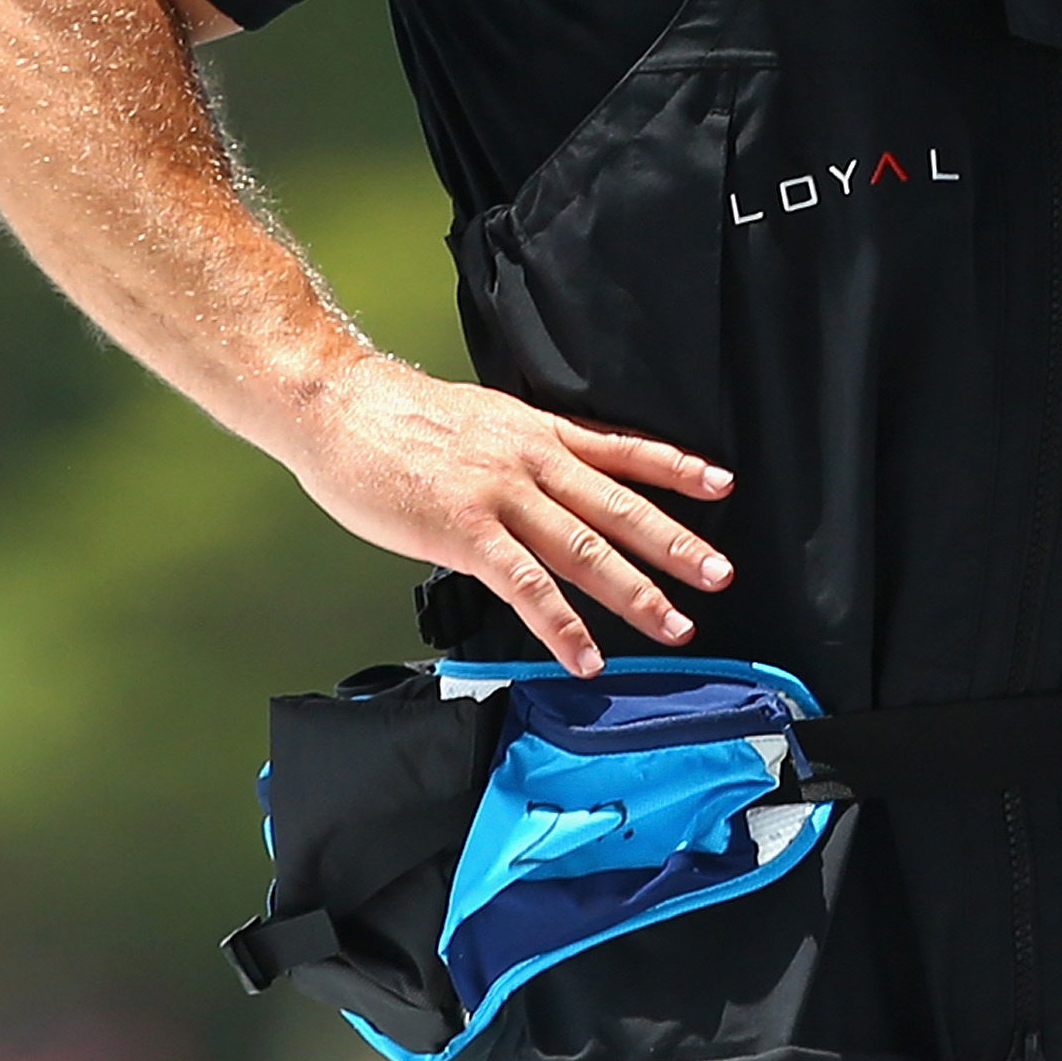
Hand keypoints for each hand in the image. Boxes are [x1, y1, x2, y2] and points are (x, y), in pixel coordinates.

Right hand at [286, 356, 734, 677]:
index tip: (722, 483)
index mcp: (536, 432)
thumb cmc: (397, 418)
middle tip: (719, 572)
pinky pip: (525, 586)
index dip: (675, 466)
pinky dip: (560, 626)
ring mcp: (501, 497)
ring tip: (674, 625)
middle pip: (618, 504)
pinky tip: (584, 655)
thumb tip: (548, 476)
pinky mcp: (465, 532)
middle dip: (675, 541)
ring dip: (635, 591)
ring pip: (584, 548)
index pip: (621, 448)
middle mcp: (531, 461)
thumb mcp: (480, 419)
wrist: (339, 404)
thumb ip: (520, 448)